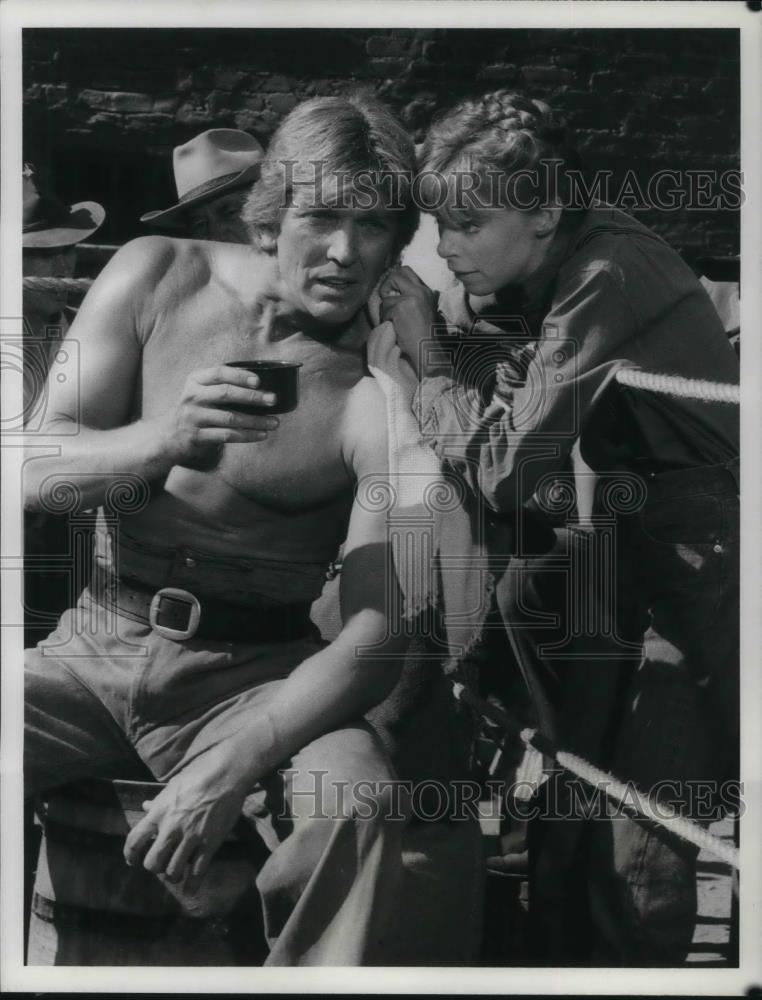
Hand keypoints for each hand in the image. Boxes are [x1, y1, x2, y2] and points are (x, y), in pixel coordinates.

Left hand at [123, 749, 250, 890]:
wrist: (226, 775)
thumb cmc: (198, 775)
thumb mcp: (173, 786)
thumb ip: (159, 801)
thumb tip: (146, 806)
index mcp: (159, 813)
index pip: (135, 840)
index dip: (130, 854)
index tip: (131, 860)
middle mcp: (171, 828)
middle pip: (153, 863)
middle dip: (154, 867)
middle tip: (160, 863)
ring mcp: (191, 837)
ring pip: (173, 871)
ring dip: (172, 875)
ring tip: (175, 872)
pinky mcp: (209, 843)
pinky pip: (198, 872)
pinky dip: (192, 885)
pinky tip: (190, 890)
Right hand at [156, 364, 279, 468]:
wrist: (168, 436)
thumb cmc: (195, 410)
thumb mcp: (201, 392)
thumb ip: (222, 386)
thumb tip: (262, 388)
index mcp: (195, 380)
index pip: (219, 373)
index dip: (240, 376)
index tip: (259, 381)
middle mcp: (193, 397)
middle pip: (226, 394)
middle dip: (253, 397)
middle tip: (273, 400)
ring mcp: (194, 417)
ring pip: (230, 418)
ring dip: (255, 421)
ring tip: (274, 422)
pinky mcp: (197, 436)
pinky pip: (227, 436)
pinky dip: (247, 435)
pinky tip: (261, 435)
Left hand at [378, 267, 437, 375]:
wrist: (428, 349)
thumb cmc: (424, 336)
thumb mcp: (422, 310)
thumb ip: (410, 299)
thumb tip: (391, 293)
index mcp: (427, 291)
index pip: (407, 271)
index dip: (395, 280)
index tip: (392, 294)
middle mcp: (421, 291)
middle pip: (397, 273)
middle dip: (387, 284)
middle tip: (386, 298)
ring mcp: (412, 297)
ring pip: (387, 297)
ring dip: (385, 311)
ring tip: (394, 323)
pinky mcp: (402, 307)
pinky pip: (385, 309)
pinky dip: (385, 320)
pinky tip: (395, 328)